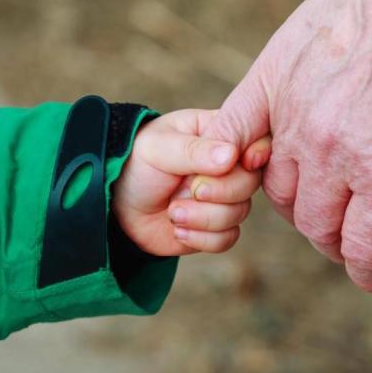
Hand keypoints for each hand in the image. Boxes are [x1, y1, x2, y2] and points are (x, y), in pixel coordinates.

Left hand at [113, 109, 270, 256]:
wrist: (115, 204)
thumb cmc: (135, 163)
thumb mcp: (158, 148)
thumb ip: (194, 151)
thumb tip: (231, 156)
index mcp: (220, 134)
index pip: (257, 140)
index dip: (255, 154)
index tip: (240, 162)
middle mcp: (228, 166)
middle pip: (250, 182)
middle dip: (219, 192)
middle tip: (187, 190)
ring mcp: (223, 197)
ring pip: (240, 213)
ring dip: (204, 218)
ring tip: (173, 211)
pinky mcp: (215, 227)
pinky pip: (228, 238)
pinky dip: (202, 238)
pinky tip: (177, 229)